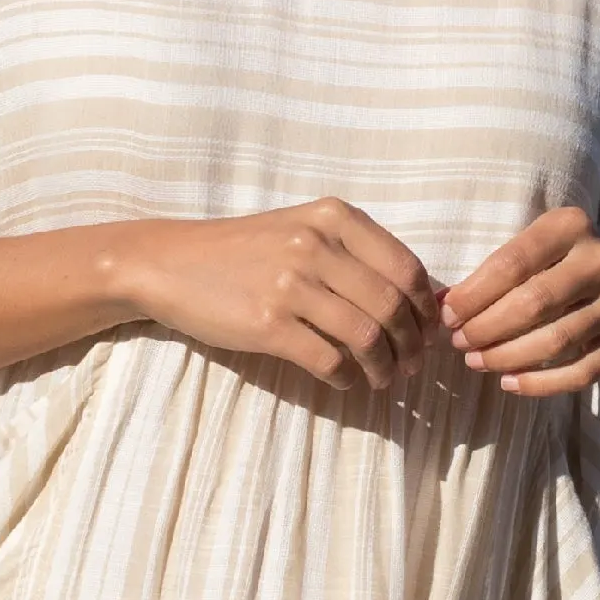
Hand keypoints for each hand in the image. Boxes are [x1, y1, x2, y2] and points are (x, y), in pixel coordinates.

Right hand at [125, 200, 439, 390]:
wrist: (172, 264)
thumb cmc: (244, 251)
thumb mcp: (302, 229)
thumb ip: (355, 252)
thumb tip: (420, 297)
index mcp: (333, 217)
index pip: (406, 268)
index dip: (426, 309)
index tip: (428, 332)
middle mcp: (316, 245)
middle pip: (392, 306)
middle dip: (411, 344)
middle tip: (411, 365)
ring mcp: (291, 284)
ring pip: (367, 336)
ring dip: (384, 367)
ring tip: (383, 379)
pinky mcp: (268, 323)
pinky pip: (328, 359)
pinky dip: (346, 378)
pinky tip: (344, 381)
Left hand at [443, 209, 599, 416]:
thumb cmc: (569, 264)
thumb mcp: (542, 247)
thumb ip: (498, 270)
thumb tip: (446, 305)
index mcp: (573, 226)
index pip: (512, 263)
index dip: (473, 294)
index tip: (447, 315)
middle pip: (534, 303)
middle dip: (487, 328)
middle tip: (459, 342)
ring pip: (556, 341)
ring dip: (507, 357)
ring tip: (476, 362)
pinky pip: (581, 372)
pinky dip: (540, 384)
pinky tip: (509, 383)